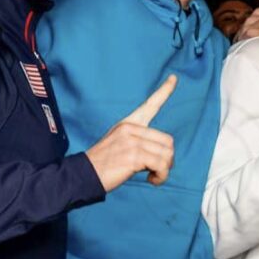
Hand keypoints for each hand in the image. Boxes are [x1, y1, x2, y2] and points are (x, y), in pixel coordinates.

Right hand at [86, 76, 177, 190]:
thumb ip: (140, 142)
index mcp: (128, 124)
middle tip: (156, 169)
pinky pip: (161, 166)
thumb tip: (164, 154)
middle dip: (167, 159)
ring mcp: (132, 141)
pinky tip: (151, 180)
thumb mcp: (121, 144)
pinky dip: (161, 176)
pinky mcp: (134, 156)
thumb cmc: (104, 163)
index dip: (164, 91)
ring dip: (164, 170)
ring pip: (167, 155)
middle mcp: (131, 129)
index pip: (150, 105)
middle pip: (168, 142)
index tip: (174, 77)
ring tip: (152, 176)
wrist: (83, 174)